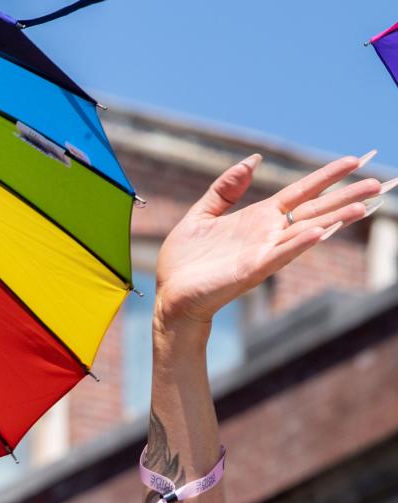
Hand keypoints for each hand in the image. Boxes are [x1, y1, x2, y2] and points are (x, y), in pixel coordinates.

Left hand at [154, 152, 384, 328]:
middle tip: (379, 183)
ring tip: (362, 208)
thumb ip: (226, 188)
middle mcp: (267, 234)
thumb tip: (253, 160)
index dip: (326, 176)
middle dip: (346, 198)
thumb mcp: (202, 214)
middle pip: (314, 211)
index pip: (301, 192)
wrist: (170, 297)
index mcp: (258, 218)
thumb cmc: (184, 262)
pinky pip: (279, 255)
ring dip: (334, 220)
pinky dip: (298, 244)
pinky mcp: (250, 271)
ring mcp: (262, 253)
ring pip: (305, 232)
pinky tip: (319, 232)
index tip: (353, 160)